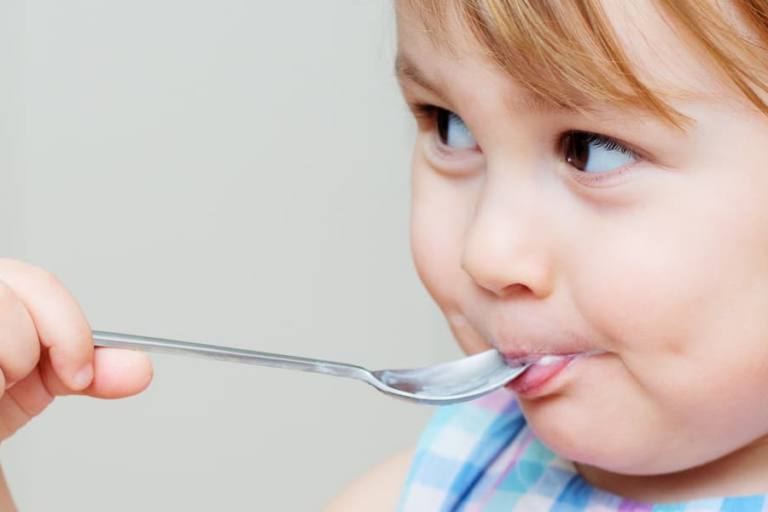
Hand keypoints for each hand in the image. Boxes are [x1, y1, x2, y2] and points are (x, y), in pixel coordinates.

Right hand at [0, 259, 152, 441]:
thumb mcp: (44, 377)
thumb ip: (90, 370)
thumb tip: (138, 370)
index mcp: (3, 287)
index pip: (35, 282)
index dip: (66, 330)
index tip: (78, 375)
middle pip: (6, 298)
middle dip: (23, 349)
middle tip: (17, 380)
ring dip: (0, 364)